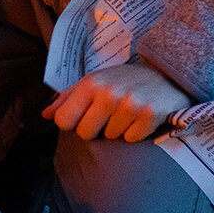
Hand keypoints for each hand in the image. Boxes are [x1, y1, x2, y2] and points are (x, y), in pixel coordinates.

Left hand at [42, 62, 190, 142]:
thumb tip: (45, 115)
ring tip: (130, 112)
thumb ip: (69, 98)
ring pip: (110, 138)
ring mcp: (130, 103)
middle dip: (97, 129)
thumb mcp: (96, 81)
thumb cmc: (126, 80)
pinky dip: (137, 133)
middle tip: (111, 114)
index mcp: (91, 83)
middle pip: (85, 133)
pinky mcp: (150, 114)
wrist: (168, 73)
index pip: (64, 121)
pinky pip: (131, 139)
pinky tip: (143, 118)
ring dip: (119, 129)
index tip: (86, 116)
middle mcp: (108, 92)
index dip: (74, 123)